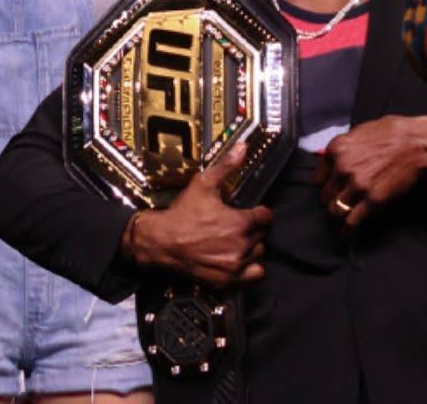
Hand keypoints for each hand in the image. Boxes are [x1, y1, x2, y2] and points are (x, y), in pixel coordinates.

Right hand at [125, 143, 271, 287]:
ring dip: (251, 249)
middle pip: (261, 236)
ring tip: (236, 242)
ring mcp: (235, 266)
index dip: (258, 212)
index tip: (249, 212)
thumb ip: (226, 166)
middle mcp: (242, 246)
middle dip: (252, 230)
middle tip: (237, 226)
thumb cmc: (182, 212)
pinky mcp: (227, 280)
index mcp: (241, 223)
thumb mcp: (203, 184)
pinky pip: (252, 276)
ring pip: (258, 256)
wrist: (160, 242)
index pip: (266, 217)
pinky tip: (236, 260)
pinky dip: (248, 270)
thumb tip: (243, 146)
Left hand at [316, 116, 426, 227]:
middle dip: (332, 199)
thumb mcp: (362, 131)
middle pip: (325, 195)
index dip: (326, 184)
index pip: (318, 178)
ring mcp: (357, 185)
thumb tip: (338, 158)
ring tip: (344, 215)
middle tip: (340, 200)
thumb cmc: (396, 132)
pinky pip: (352, 221)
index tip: (331, 187)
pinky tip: (348, 233)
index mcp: (337, 149)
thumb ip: (346, 147)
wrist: (419, 142)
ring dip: (339, 214)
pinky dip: (349, 230)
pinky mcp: (373, 200)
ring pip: (335, 210)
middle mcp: (342, 168)